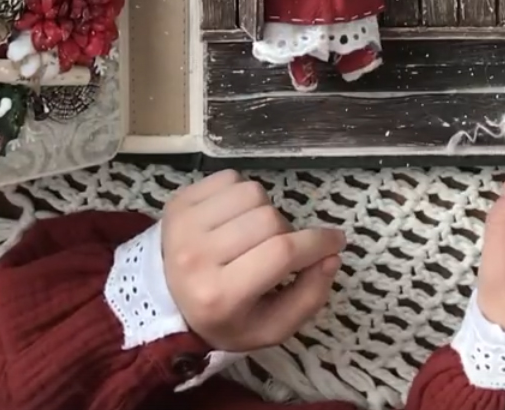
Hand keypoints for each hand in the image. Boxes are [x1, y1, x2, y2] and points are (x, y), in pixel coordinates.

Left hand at [161, 170, 344, 351]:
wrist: (167, 300)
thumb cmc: (225, 316)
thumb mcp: (270, 326)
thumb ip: (308, 297)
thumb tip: (332, 256)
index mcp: (220, 296)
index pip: (282, 253)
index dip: (317, 242)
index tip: (337, 240)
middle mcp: (197, 256)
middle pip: (270, 219)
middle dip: (286, 232)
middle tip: (277, 249)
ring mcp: (184, 224)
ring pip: (252, 192)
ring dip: (263, 210)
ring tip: (252, 234)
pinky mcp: (179, 200)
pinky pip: (230, 177)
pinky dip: (242, 193)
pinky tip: (234, 218)